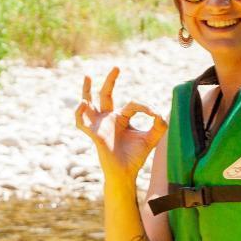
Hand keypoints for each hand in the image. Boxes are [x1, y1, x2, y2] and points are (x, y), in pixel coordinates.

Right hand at [74, 66, 165, 184]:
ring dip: (86, 91)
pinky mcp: (94, 134)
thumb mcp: (151, 138)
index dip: (144, 107)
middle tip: (117, 67)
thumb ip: (159, 125)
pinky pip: (81, 122)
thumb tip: (161, 113)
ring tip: (87, 76)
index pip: (132, 104)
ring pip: (88, 104)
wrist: (126, 173)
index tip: (154, 113)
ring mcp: (99, 125)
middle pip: (106, 95)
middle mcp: (108, 119)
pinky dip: (79, 113)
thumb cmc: (136, 157)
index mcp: (121, 118)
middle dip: (110, 81)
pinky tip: (82, 104)